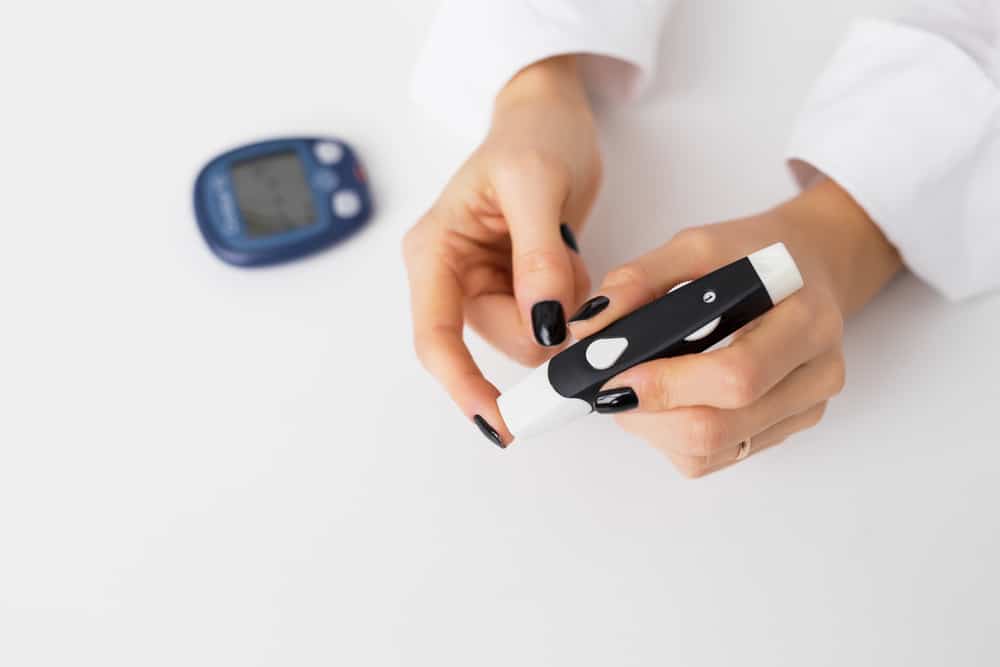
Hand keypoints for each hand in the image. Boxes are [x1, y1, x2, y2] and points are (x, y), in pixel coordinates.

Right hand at [403, 56, 600, 445]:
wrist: (552, 117)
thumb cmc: (532, 135)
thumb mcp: (536, 183)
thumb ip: (537, 256)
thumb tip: (542, 322)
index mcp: (434, 252)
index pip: (436, 337)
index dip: (464, 386)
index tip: (500, 423)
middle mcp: (451, 276)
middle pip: (499, 340)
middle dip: (545, 319)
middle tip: (570, 266)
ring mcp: (485, 285)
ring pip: (531, 336)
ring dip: (564, 306)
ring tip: (566, 247)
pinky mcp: (517, 288)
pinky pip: (552, 320)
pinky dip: (573, 299)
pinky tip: (570, 254)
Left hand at [568, 179, 901, 476]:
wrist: (810, 266)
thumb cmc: (754, 255)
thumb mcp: (697, 246)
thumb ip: (640, 280)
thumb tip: (589, 328)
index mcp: (805, 320)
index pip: (736, 375)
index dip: (668, 385)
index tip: (613, 377)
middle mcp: (816, 374)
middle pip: (721, 427)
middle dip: (649, 414)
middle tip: (608, 389)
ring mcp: (804, 410)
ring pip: (711, 452)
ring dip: (654, 429)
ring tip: (632, 389)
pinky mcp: (784, 430)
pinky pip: (716, 457)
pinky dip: (673, 439)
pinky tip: (663, 402)